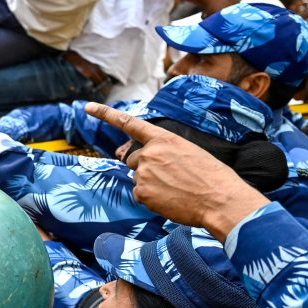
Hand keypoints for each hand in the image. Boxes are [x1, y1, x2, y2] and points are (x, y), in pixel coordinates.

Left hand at [85, 102, 268, 237]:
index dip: (106, 114)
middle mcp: (149, 153)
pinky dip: (152, 199)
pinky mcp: (141, 192)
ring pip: (138, 178)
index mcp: (164, 138)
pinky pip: (139, 195)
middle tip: (171, 178)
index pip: (129, 123)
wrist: (220, 199)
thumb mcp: (188, 152)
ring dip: (151, 184)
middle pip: (133, 159)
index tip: (87, 107)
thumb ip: (163, 151)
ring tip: (176, 189)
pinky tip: (171, 199)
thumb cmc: (211, 176)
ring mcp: (144, 172)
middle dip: (146, 168)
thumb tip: (143, 162)